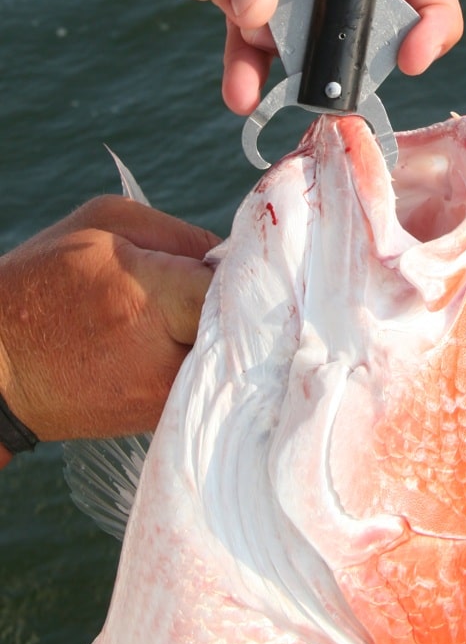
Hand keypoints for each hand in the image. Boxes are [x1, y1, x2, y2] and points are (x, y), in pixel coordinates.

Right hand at [0, 196, 217, 444]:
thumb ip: (181, 235)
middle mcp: (164, 355)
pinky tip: (183, 341)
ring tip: (192, 315)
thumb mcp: (105, 224)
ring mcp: (163, 396)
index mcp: (149, 297)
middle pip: (242, 326)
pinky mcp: (159, 419)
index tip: (236, 260)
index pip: (234, 284)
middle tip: (222, 287)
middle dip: (238, 302)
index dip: (241, 268)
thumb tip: (231, 257)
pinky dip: (205, 360)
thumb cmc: (44, 281)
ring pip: (229, 357)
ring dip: (225, 333)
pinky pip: (207, 381)